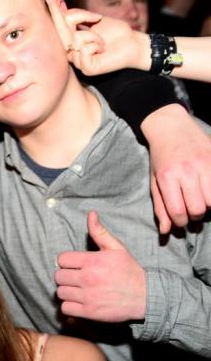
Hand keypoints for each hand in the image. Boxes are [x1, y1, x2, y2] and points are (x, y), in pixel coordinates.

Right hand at [45, 0, 147, 74]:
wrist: (133, 43)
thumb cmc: (115, 32)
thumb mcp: (94, 19)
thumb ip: (76, 16)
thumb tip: (59, 3)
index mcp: (72, 42)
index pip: (58, 27)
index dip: (54, 13)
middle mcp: (72, 53)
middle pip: (63, 31)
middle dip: (80, 18)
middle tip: (97, 19)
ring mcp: (79, 62)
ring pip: (76, 41)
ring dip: (93, 36)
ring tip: (103, 43)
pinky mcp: (88, 69)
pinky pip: (84, 51)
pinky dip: (95, 46)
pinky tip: (102, 50)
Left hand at [55, 212, 146, 321]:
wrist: (146, 297)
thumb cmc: (129, 271)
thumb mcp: (117, 248)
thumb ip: (100, 232)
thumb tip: (90, 214)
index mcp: (93, 261)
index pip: (61, 259)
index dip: (66, 262)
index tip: (74, 266)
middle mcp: (88, 278)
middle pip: (58, 276)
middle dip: (65, 276)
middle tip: (75, 278)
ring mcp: (88, 296)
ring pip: (60, 292)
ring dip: (66, 291)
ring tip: (77, 290)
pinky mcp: (89, 312)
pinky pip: (65, 308)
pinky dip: (69, 306)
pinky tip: (78, 302)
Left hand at [142, 104, 210, 232]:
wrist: (172, 129)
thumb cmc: (161, 159)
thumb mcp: (155, 183)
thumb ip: (160, 208)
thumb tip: (166, 231)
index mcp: (168, 178)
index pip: (179, 212)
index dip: (180, 222)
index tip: (180, 221)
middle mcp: (187, 171)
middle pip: (198, 209)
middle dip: (194, 215)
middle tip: (190, 210)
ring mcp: (205, 165)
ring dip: (207, 205)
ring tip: (200, 200)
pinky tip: (207, 192)